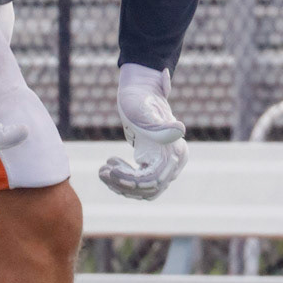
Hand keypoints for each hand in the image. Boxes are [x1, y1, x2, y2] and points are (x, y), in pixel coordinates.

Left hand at [98, 64, 186, 201]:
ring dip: (121, 185)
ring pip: (144, 190)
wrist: (138, 92)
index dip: (132, 180)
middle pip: (150, 189)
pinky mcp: (153, 165)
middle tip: (102, 172)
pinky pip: (140, 184)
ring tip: (102, 171)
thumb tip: (180, 130)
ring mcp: (165, 165)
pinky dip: (123, 181)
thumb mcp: (145, 113)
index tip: (110, 170)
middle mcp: (175, 162)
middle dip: (123, 184)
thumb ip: (161, 126)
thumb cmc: (140, 100)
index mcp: (176, 151)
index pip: (155, 179)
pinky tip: (108, 167)